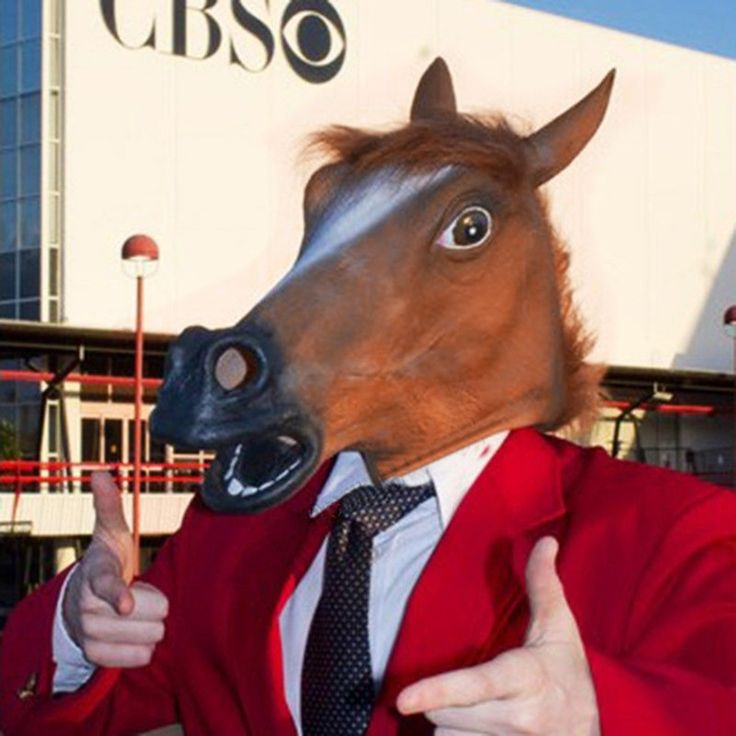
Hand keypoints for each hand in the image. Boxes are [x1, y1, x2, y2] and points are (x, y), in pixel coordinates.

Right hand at [62, 471, 168, 667]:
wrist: (82, 600)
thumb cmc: (106, 560)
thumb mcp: (110, 532)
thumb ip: (108, 504)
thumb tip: (100, 472)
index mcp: (96, 574)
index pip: (108, 586)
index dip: (119, 595)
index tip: (128, 603)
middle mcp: (88, 608)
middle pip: (149, 615)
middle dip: (155, 604)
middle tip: (142, 593)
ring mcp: (90, 634)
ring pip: (148, 637)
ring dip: (151, 626)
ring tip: (138, 612)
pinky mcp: (97, 657)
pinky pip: (139, 657)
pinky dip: (144, 647)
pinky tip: (136, 634)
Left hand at [397, 537, 599, 734]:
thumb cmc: (571, 680)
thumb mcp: (561, 631)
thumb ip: (544, 585)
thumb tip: (544, 541)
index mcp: (525, 679)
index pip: (475, 686)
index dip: (438, 691)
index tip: (405, 699)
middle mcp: (517, 720)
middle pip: (445, 713)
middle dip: (445, 701)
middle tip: (478, 693)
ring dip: (455, 728)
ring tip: (486, 718)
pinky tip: (483, 734)